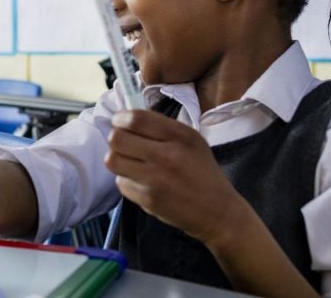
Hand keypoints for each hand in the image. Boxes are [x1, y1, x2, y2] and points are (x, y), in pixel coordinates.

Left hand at [104, 110, 251, 246]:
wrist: (217, 211)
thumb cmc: (202, 172)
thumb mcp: (192, 140)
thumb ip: (162, 127)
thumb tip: (127, 118)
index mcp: (179, 136)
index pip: (135, 119)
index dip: (120, 118)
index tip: (120, 122)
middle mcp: (166, 155)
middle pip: (117, 139)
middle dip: (117, 139)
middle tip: (125, 144)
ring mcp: (155, 179)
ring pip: (113, 160)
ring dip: (118, 159)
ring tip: (130, 162)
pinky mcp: (148, 199)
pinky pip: (121, 183)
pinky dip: (127, 181)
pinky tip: (141, 181)